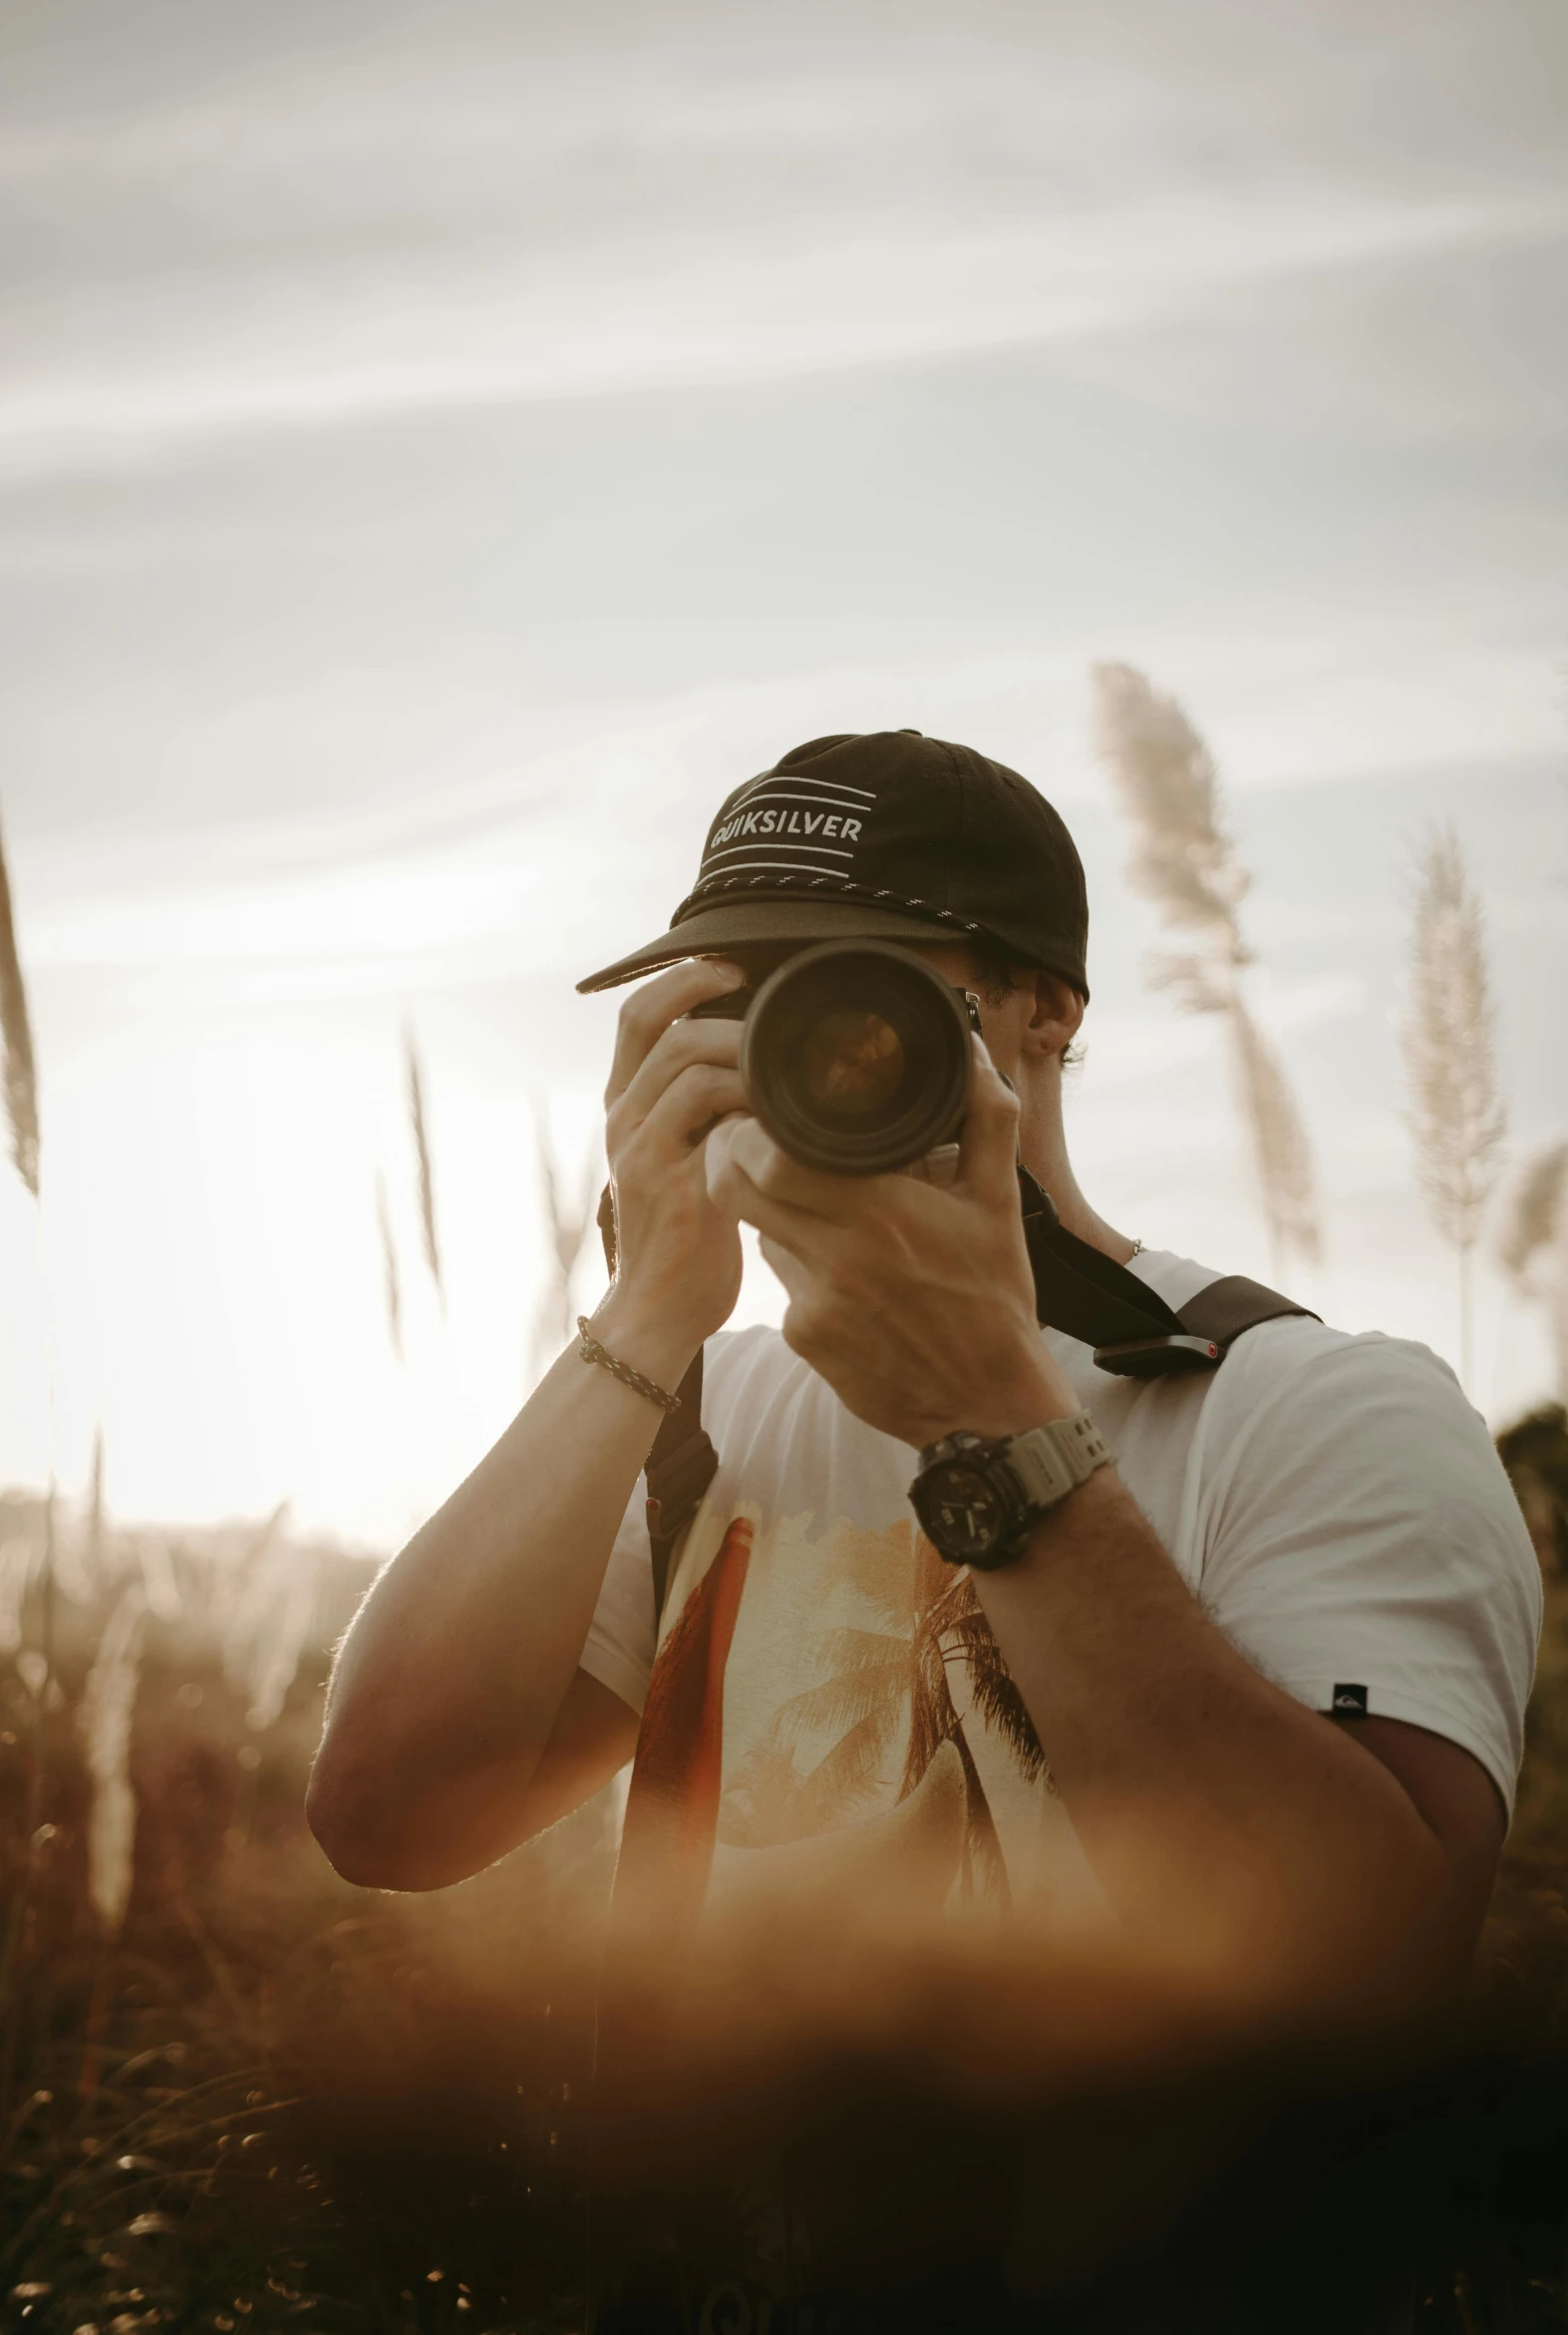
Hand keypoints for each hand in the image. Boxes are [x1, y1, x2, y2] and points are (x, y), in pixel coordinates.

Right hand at [596, 957, 748, 1383]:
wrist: (660, 1313)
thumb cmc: (690, 1239)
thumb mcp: (694, 1160)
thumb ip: (712, 1113)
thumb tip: (769, 1066)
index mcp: (627, 1104)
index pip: (638, 1013)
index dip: (683, 978)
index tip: (735, 969)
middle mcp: (622, 1115)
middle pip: (660, 1023)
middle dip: (723, 1005)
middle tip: (773, 1013)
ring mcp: (636, 1143)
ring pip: (686, 1058)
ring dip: (745, 1050)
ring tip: (786, 1069)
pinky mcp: (660, 1174)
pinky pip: (705, 1108)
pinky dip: (749, 1097)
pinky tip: (781, 1112)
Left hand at [704, 1038, 1078, 1446]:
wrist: (987, 1405)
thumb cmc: (995, 1296)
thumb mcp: (999, 1201)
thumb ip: (987, 1117)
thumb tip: (972, 1050)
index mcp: (879, 1212)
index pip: (769, 1156)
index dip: (750, 1127)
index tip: (766, 1109)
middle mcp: (835, 1257)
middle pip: (734, 1188)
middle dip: (732, 1154)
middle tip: (750, 1135)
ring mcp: (811, 1303)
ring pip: (758, 1231)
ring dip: (775, 1210)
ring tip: (824, 1206)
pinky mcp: (803, 1339)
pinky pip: (783, 1280)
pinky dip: (801, 1263)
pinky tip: (844, 1267)